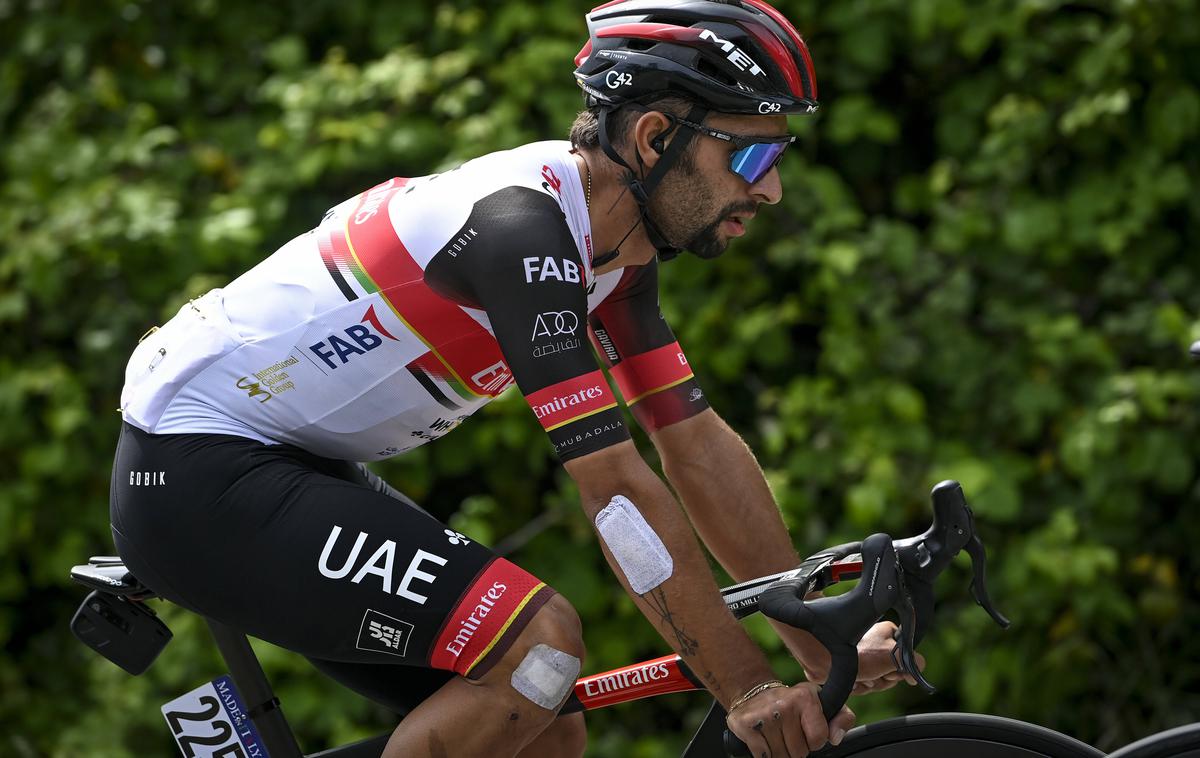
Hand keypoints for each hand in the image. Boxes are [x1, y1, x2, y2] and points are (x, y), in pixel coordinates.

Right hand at [725, 682, 855, 756]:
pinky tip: (763, 739)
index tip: (806, 732)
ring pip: (780, 757)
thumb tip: (835, 738)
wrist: (753, 691)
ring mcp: (764, 715)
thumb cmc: (792, 703)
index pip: (818, 739)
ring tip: (776, 736)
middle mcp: (784, 704)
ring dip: (779, 752)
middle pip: (799, 753)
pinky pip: (762, 757)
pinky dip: (763, 754)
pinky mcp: (745, 725)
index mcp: (805, 698)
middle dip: (795, 748)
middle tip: (788, 733)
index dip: (814, 741)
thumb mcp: (821, 702)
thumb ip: (842, 718)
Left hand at [848, 620, 924, 695]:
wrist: (824, 659)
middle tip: (873, 675)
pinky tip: (852, 681)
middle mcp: (877, 643)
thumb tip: (920, 668)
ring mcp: (865, 656)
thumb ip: (913, 662)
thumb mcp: (892, 655)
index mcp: (888, 633)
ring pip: (878, 680)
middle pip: (892, 673)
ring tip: (860, 677)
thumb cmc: (858, 654)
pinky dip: (859, 686)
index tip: (889, 672)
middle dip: (882, 680)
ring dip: (870, 684)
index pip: (906, 659)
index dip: (898, 671)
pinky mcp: (853, 667)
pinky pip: (864, 684)